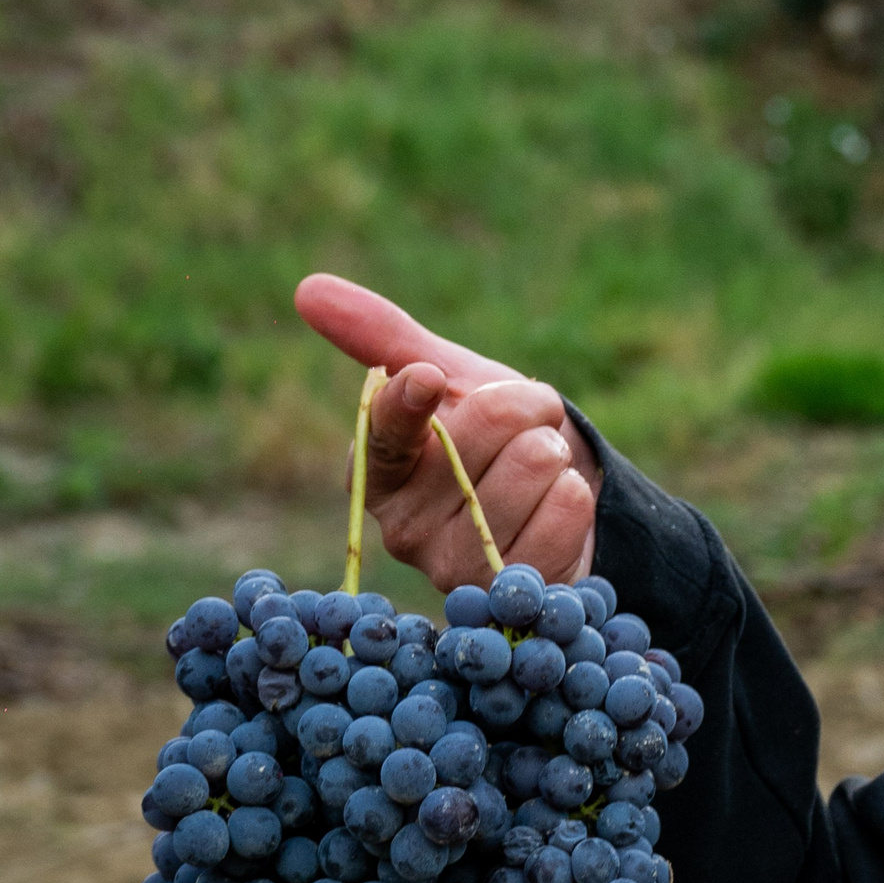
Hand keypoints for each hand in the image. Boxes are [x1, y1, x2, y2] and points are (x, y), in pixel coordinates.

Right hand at [293, 274, 602, 592]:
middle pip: (481, 432)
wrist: (562, 498)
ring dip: (555, 451)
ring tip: (542, 469)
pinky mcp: (511, 593)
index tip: (431, 379)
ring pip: (531, 468)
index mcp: (378, 471)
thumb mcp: (451, 378)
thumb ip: (383, 338)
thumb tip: (308, 288)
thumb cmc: (498, 437)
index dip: (407, 404)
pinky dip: (575, 494)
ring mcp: (455, 567)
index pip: (379, 434)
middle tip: (526, 426)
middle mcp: (403, 528)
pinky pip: (562, 513)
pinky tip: (559, 503)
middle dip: (525, 408)